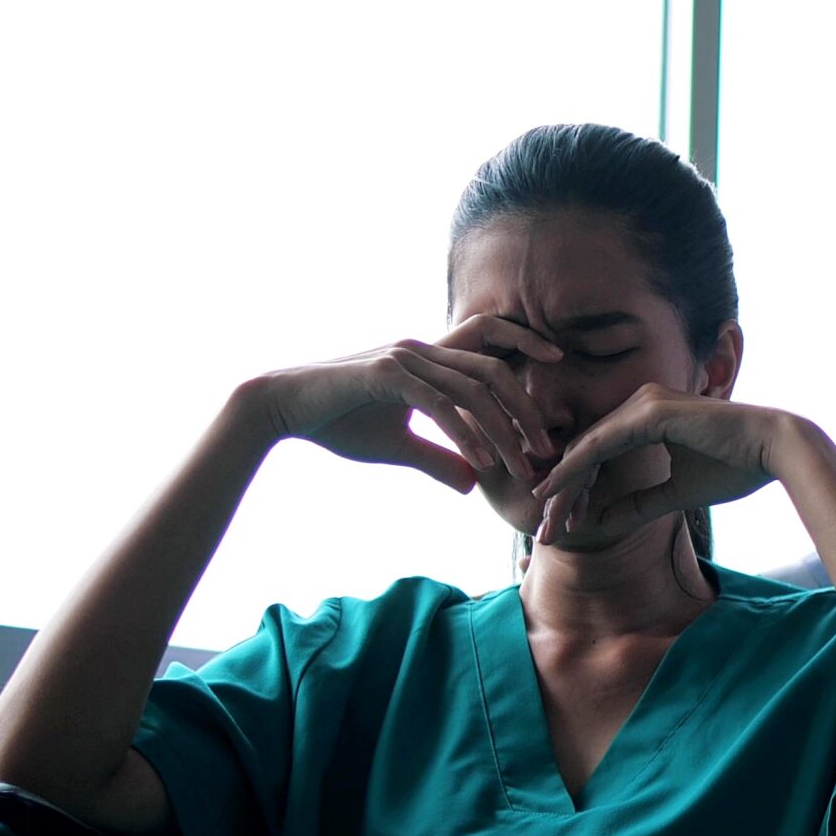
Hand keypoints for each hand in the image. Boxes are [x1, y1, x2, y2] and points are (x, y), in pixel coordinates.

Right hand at [236, 314, 564, 489]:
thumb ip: (438, 458)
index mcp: (428, 361)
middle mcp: (422, 351)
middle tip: (550, 450)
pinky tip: (483, 464)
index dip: (526, 364)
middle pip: (493, 371)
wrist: (280, 409)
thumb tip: (473, 483)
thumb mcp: (399, 447)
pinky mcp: (384, 374)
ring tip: (526, 465)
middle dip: (527, 410)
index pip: (490, 356)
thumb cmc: (337, 423)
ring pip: (472, 388)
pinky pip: (438, 404)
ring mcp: (404, 359)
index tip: (555, 399)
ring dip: (504, 429)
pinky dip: (465, 434)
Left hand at [527, 385, 804, 539]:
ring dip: (562, 486)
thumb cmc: (736, 467)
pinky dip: (575, 470)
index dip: (578, 489)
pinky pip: (600, 444)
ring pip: (587, 448)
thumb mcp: (678, 493)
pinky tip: (557, 492)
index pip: (600, 454)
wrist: (774, 449)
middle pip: (586, 450)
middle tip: (544, 529)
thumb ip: (640, 504)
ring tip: (545, 519)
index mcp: (648, 417)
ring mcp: (642, 403)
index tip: (563, 523)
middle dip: (562, 492)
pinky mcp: (649, 412)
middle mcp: (640, 403)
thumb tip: (604, 522)